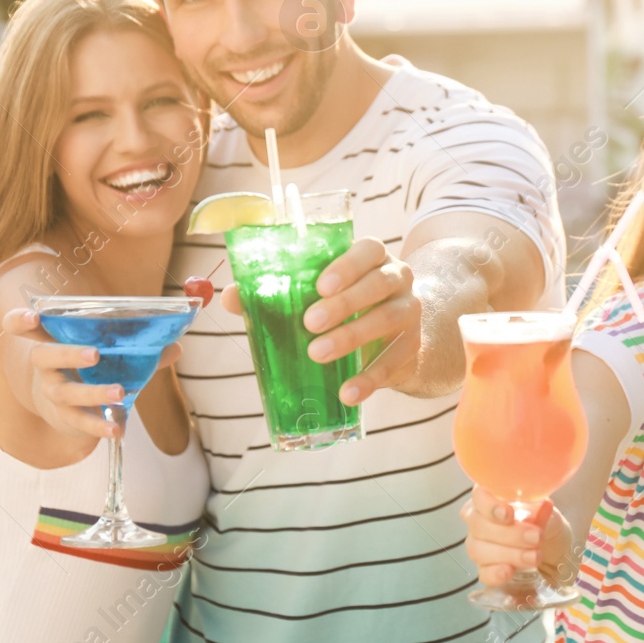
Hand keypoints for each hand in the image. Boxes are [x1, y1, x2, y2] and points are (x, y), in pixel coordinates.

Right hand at [1, 309, 182, 438]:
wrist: (60, 407)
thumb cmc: (85, 368)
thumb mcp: (105, 352)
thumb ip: (138, 348)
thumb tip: (176, 347)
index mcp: (51, 340)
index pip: (22, 326)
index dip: (21, 321)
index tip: (31, 316)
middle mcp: (46, 367)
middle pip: (44, 356)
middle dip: (68, 354)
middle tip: (95, 354)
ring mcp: (53, 393)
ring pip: (66, 393)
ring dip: (93, 392)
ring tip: (119, 393)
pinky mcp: (64, 418)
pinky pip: (80, 422)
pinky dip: (99, 426)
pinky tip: (117, 429)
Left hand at [222, 237, 419, 404]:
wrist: (394, 337)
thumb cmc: (343, 306)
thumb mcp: (316, 294)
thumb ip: (275, 292)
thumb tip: (230, 297)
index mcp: (373, 257)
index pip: (368, 250)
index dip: (347, 265)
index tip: (320, 285)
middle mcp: (398, 279)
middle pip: (380, 284)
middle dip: (346, 303)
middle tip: (309, 323)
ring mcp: (410, 312)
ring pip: (390, 319)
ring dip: (354, 337)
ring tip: (318, 354)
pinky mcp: (412, 347)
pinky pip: (395, 362)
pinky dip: (370, 379)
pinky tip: (348, 392)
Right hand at [460, 487, 571, 586]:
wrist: (553, 548)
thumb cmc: (544, 522)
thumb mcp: (546, 511)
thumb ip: (540, 509)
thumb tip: (541, 506)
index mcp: (490, 498)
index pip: (478, 496)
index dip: (489, 506)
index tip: (509, 515)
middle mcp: (478, 520)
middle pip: (479, 526)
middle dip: (509, 534)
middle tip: (536, 538)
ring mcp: (479, 546)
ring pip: (479, 550)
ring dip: (509, 554)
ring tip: (535, 556)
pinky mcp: (486, 569)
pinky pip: (483, 573)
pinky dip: (495, 573)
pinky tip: (509, 571)